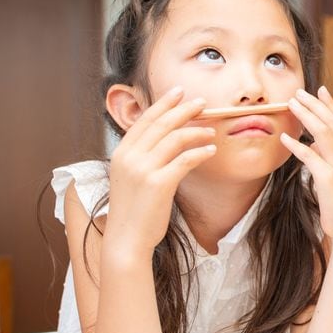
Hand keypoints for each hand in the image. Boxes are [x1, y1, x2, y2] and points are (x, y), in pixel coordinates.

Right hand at [106, 87, 216, 254]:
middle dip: (184, 109)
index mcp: (121, 153)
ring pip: (175, 138)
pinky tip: (210, 150)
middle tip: (202, 102)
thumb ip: (143, 158)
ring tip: (211, 130)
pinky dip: (200, 151)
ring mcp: (143, 169)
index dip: (163, 103)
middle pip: (161, 123)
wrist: (126, 240)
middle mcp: (129, 157)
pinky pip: (185, 159)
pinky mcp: (158, 183)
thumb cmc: (134, 211)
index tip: (179, 92)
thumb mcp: (131, 178)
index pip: (145, 120)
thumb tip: (165, 141)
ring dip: (196, 131)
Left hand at [281, 87, 332, 245]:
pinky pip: (309, 156)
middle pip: (330, 122)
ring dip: (306, 115)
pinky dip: (296, 144)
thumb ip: (327, 159)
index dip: (330, 105)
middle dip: (314, 104)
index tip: (320, 90)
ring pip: (322, 132)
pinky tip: (285, 137)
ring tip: (291, 104)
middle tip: (299, 92)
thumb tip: (314, 145)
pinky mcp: (328, 178)